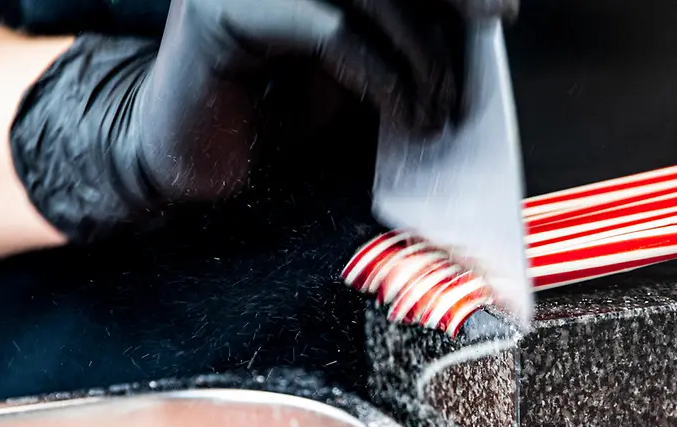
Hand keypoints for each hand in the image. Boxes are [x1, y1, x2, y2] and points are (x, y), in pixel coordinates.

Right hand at [11, 0, 516, 243]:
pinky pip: (333, 30)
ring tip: (436, 108)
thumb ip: (392, 32)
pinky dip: (383, 76)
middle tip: (490, 29)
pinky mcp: (224, 15)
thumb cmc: (266, 117)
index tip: (497, 11)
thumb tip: (470, 17)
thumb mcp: (348, 64)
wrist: (179, 162)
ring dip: (421, 49)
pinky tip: (405, 115)